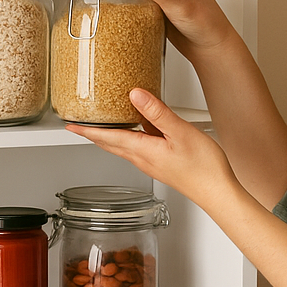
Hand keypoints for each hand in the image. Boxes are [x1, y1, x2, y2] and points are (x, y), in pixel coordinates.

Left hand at [65, 89, 240, 209]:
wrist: (217, 191)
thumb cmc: (203, 168)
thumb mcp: (180, 132)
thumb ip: (157, 112)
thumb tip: (135, 94)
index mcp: (143, 150)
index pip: (107, 137)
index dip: (87, 130)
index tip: (70, 125)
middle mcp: (143, 159)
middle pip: (110, 144)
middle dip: (92, 134)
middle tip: (77, 125)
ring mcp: (152, 163)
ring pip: (123, 147)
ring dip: (108, 137)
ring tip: (100, 125)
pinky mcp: (162, 164)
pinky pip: (137, 149)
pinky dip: (128, 138)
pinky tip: (136, 131)